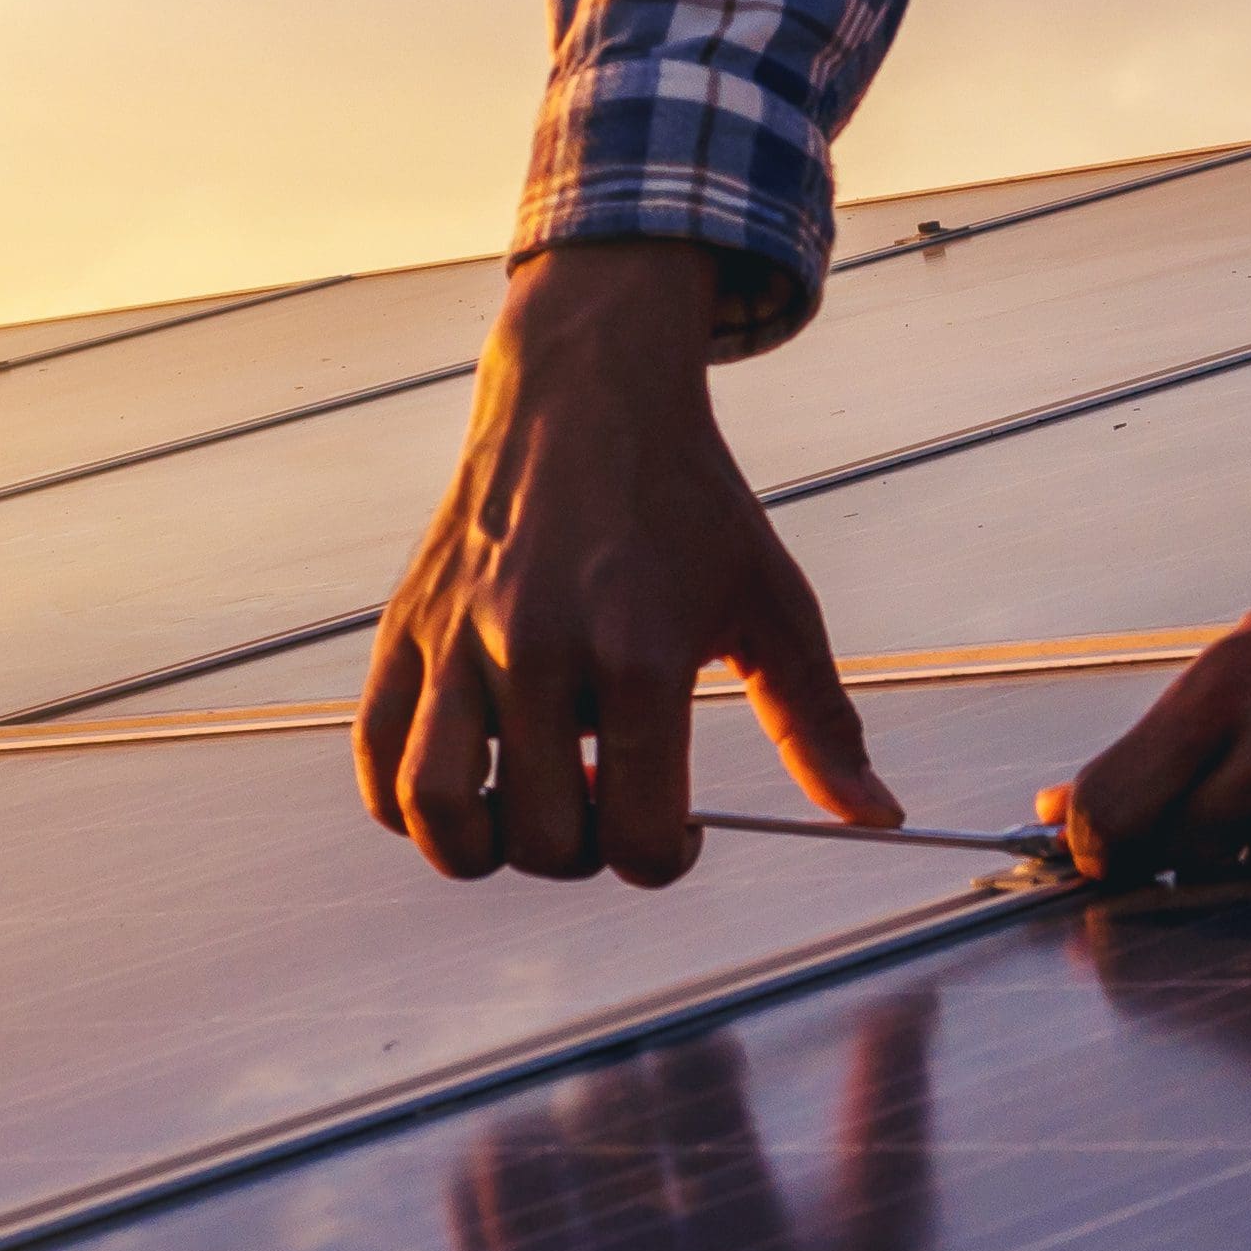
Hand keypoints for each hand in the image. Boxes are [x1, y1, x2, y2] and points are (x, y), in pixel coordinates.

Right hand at [361, 241, 898, 886]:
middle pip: (540, 840)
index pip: (639, 837)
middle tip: (604, 801)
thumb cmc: (690, 504)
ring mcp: (459, 635)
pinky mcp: (407, 625)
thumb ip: (818, 724)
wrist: (588, 391)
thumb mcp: (773, 604)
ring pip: (432, 809)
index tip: (676, 825)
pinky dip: (405, 802)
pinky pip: (374, 757)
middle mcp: (539, 646)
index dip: (665, 859)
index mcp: (639, 649)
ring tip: (523, 807)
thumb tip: (876, 819)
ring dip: (479, 847)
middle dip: (581, 852)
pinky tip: (471, 775)